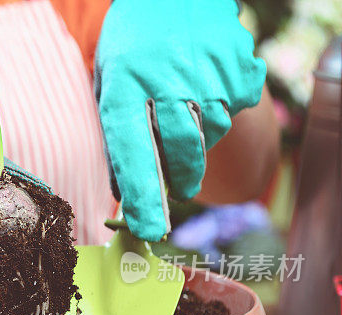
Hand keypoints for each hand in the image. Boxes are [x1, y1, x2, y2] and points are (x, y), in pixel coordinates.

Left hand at [95, 0, 265, 241]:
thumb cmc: (131, 51)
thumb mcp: (109, 87)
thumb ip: (116, 139)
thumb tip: (125, 197)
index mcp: (125, 85)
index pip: (133, 150)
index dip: (141, 195)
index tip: (148, 229)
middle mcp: (167, 79)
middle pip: (181, 150)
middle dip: (181, 179)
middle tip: (178, 190)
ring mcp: (209, 71)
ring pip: (209, 133)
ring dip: (197, 140)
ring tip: (183, 110)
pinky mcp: (240, 67)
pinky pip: (233, 110)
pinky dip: (218, 111)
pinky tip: (202, 86)